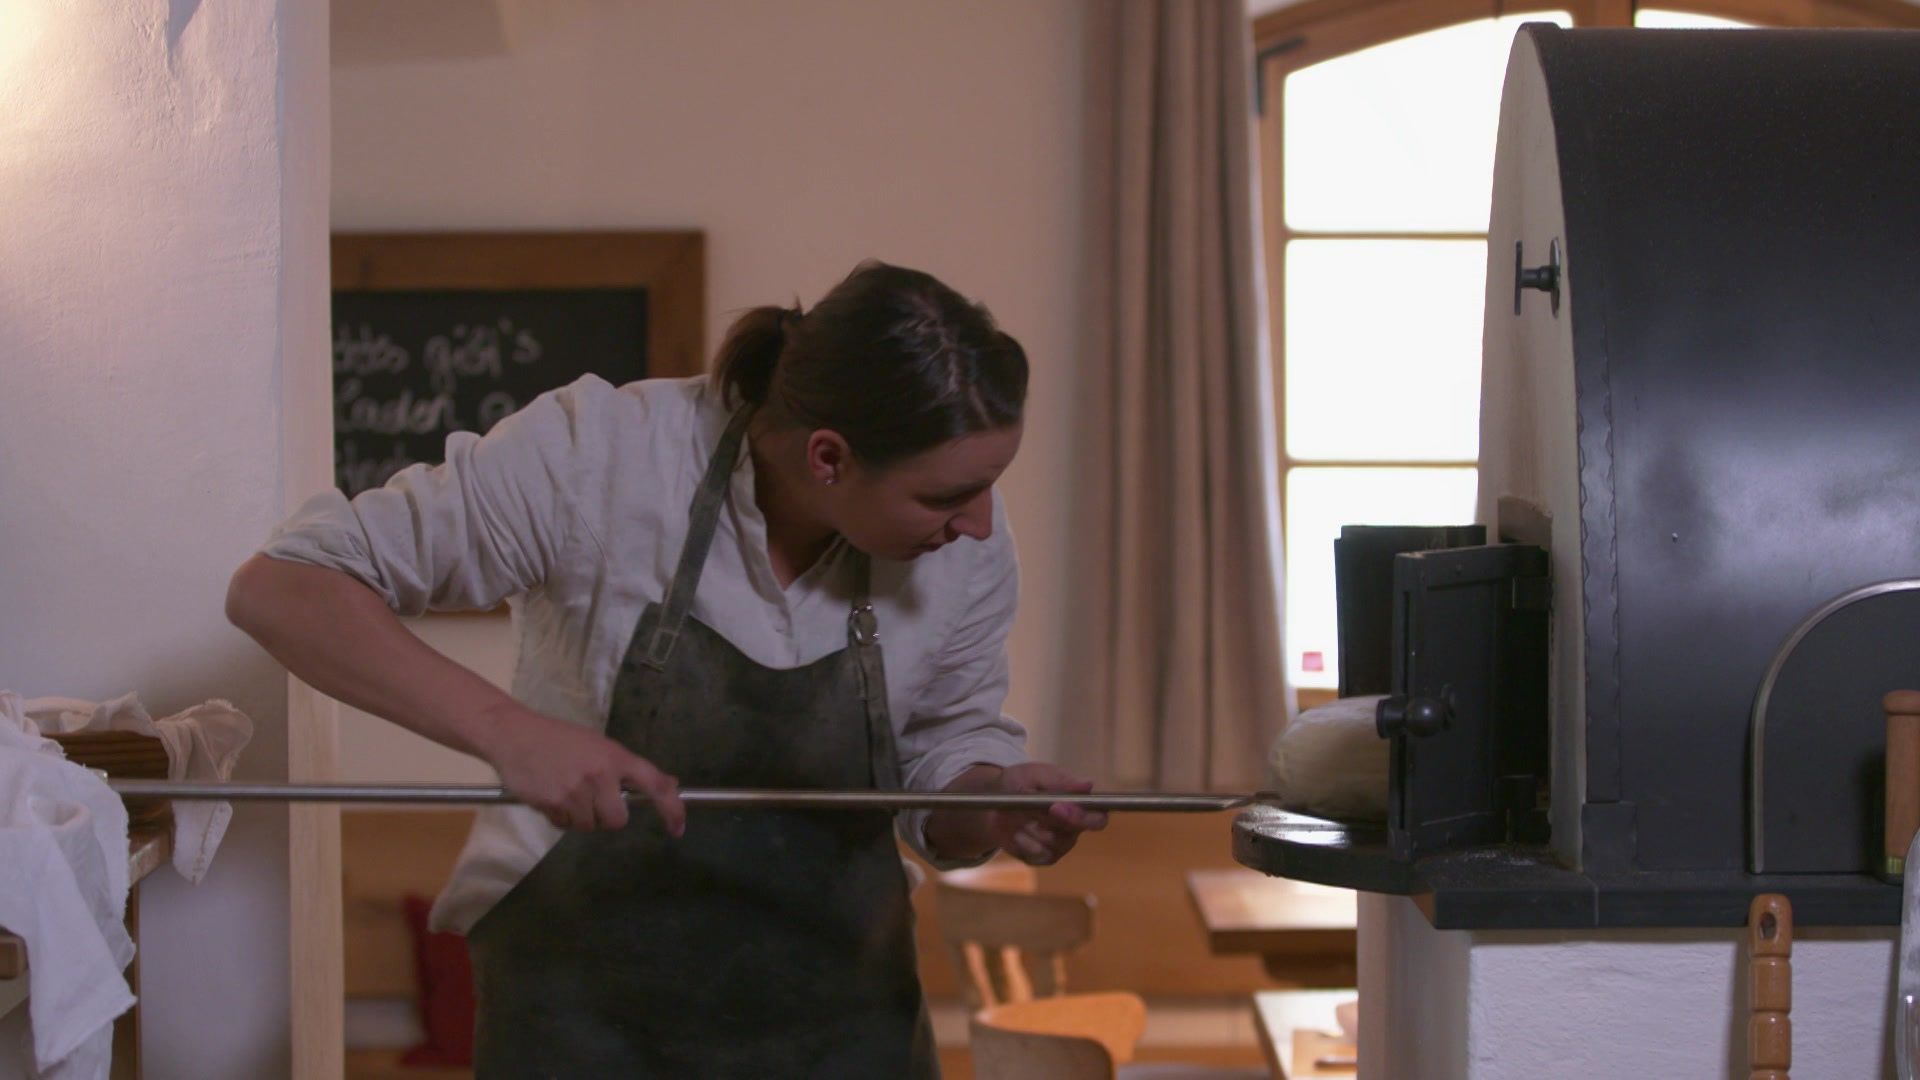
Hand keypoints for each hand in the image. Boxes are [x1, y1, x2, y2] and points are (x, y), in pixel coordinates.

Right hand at [480, 707, 684, 835]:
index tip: (677, 829)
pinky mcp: (553, 804)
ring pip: (589, 826)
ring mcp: (576, 792)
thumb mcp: (598, 745)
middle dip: (606, 816)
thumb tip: (668, 784)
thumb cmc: (559, 739)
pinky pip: (565, 825)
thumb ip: (628, 768)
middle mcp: (600, 775)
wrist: (514, 735)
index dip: (671, 809)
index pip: (655, 784)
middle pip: (617, 820)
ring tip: (566, 791)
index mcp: (616, 757)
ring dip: (580, 817)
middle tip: (592, 799)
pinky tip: (551, 795)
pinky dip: (560, 817)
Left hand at [973, 762, 1108, 865]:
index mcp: (1079, 805)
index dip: (1081, 817)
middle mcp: (1074, 828)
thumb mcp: (1034, 774)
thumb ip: (1060, 781)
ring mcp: (1059, 846)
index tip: (1056, 807)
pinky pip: (1036, 855)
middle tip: (1029, 811)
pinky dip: (1021, 842)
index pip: (1097, 818)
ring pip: (1050, 844)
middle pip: (1072, 834)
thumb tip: (1088, 784)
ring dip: (1028, 828)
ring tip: (1015, 814)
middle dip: (1048, 823)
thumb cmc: (1019, 782)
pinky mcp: (1042, 858)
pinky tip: (1015, 831)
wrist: (992, 802)